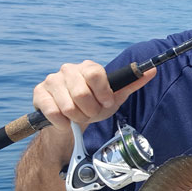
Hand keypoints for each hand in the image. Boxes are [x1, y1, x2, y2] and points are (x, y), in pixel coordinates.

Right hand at [33, 60, 154, 129]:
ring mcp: (52, 80)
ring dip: (77, 118)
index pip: (95, 73)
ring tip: (79, 117)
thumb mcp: (114, 97)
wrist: (71, 121)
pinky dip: (62, 123)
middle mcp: (68, 69)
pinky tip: (65, 121)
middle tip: (91, 113)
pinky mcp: (39, 93)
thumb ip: (132, 83)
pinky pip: (53, 112)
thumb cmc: (94, 105)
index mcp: (88, 67)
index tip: (106, 103)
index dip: (103, 92)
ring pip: (68, 105)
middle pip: (81, 92)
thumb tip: (152, 71)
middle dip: (90, 110)